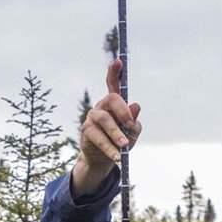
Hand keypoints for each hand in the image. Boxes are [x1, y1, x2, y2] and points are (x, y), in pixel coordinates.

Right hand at [72, 59, 141, 192]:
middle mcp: (102, 106)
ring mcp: (92, 117)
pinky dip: (109, 148)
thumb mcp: (131, 133)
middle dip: (123, 111)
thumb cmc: (120, 142)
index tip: (118, 61)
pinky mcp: (86, 131)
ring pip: (105, 120)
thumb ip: (133, 121)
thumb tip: (135, 105)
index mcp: (114, 104)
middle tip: (131, 126)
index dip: (115, 72)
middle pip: (112, 98)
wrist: (103, 160)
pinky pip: (98, 138)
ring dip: (116, 133)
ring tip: (125, 146)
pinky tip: (117, 157)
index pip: (113, 84)